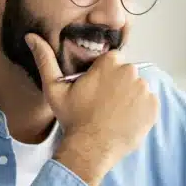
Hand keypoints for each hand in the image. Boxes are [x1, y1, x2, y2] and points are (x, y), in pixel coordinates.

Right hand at [26, 34, 158, 185]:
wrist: (90, 148)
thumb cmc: (73, 118)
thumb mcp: (54, 88)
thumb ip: (45, 59)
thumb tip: (31, 36)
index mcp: (110, 62)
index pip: (112, 61)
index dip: (104, 75)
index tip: (96, 90)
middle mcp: (131, 71)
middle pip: (126, 74)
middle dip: (117, 85)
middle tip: (103, 104)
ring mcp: (144, 90)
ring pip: (138, 88)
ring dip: (129, 98)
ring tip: (114, 114)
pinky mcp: (153, 107)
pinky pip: (148, 104)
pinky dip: (140, 111)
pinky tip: (125, 120)